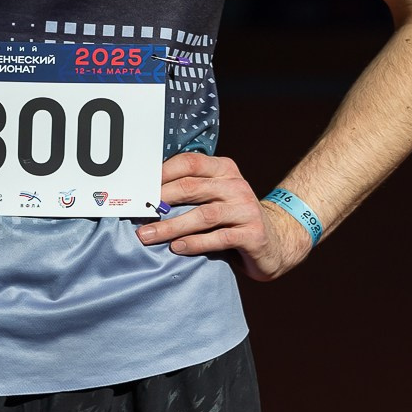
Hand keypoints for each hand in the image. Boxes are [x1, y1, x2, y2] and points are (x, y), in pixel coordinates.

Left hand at [137, 153, 313, 282]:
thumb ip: (191, 191)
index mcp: (224, 169)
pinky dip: (195, 243)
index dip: (161, 173)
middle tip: (135, 213)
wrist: (276, 240)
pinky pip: (220, 237)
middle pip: (191, 188)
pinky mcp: (253, 234)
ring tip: (147, 235)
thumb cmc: (233, 219)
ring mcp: (246, 209)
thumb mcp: (216, 196)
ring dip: (171, 226)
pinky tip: (177, 248)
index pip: (189, 162)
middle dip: (159, 201)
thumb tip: (146, 195)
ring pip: (203, 214)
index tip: (138, 187)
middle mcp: (236, 185)